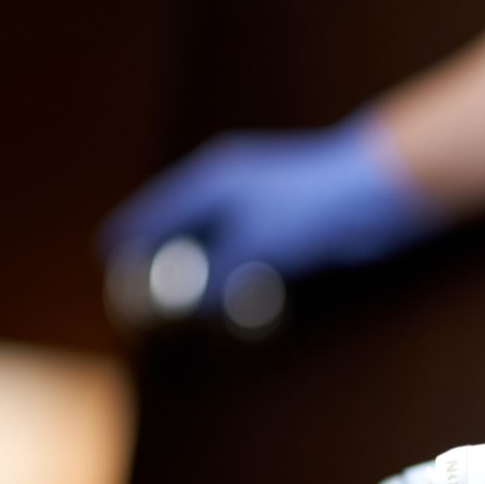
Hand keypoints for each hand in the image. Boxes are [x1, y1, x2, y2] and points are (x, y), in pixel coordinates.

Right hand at [101, 113, 435, 309]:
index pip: (157, 211)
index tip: (106, 256)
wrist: (378, 195)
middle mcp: (233, 189)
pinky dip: (234, 276)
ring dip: (200, 273)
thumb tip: (183, 301)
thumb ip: (214, 275)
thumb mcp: (253, 247)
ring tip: (178, 303)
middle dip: (162, 259)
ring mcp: (262, 206)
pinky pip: (248, 255)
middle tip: (137, 290)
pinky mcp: (290, 228)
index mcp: (213, 180)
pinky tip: (230, 299)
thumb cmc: (312, 211)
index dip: (131, 236)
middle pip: (183, 228)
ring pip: (218, 244)